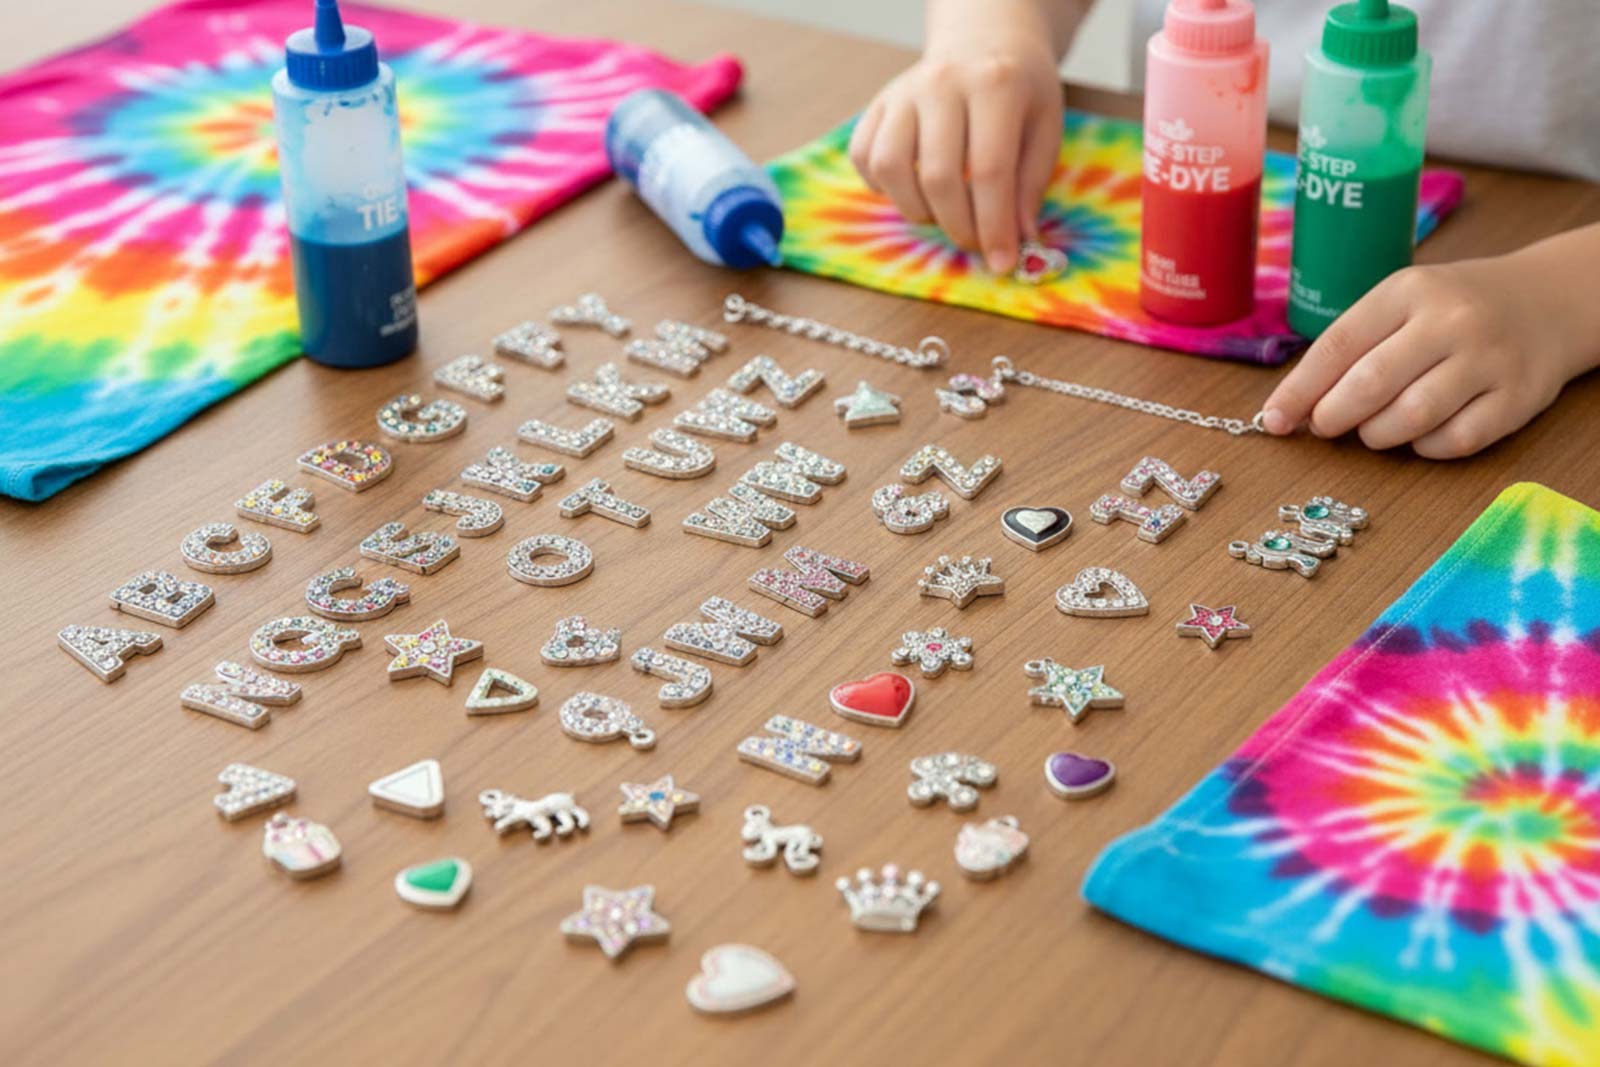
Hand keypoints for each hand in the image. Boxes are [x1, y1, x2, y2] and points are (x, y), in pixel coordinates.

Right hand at [847, 0, 1066, 273]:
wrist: (983, 42)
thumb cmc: (1019, 91)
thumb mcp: (1044, 128)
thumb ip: (1030, 185)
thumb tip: (1018, 241)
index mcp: (994, 85)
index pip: (989, 170)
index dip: (994, 226)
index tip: (1002, 262)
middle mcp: (942, 83)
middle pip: (938, 176)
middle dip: (958, 226)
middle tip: (975, 242)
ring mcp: (903, 92)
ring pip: (891, 168)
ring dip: (917, 209)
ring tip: (942, 213)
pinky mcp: (877, 104)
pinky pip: (864, 157)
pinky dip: (883, 187)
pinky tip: (912, 189)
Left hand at [1263, 242, 1599, 458]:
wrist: (1547, 301)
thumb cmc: (1450, 310)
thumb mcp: (1400, 304)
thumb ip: (1349, 348)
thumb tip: (1288, 408)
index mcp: (1409, 291)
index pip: (1339, 344)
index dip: (1299, 390)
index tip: (1273, 420)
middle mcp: (1452, 321)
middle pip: (1371, 384)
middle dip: (1333, 416)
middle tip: (1325, 425)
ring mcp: (1489, 360)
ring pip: (1412, 417)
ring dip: (1377, 435)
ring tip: (1374, 429)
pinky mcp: (1519, 398)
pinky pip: (1456, 441)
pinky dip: (1425, 448)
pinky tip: (1420, 436)